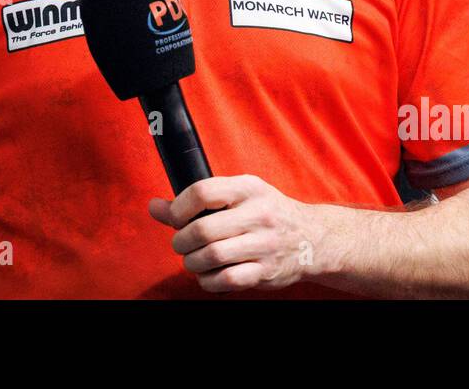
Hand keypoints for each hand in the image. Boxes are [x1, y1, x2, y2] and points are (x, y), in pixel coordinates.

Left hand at [147, 174, 325, 292]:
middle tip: (181, 243)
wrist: (314, 239)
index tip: (175, 218)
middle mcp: (258, 214)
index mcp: (249, 188)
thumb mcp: (239, 195)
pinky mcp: (266, 272)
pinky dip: (208, 281)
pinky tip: (208, 275)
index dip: (179, 207)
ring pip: (211, 256)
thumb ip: (197, 201)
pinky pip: (226, 280)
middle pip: (203, 229)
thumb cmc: (267, 213)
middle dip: (181, 240)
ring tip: (193, 259)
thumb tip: (154, 206)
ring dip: (192, 262)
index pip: (202, 192)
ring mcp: (264, 244)